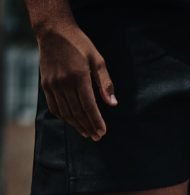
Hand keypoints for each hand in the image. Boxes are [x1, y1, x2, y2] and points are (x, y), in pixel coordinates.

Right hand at [36, 22, 116, 140]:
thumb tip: (113, 103)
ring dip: (76, 125)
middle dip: (88, 126)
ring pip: (65, 112)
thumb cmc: (80, 45)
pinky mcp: (45, 84)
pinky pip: (53, 106)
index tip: (103, 132)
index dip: (96, 121)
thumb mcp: (98, 60)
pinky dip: (63, 116)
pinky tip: (72, 122)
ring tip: (86, 133)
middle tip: (97, 136)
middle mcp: (63, 82)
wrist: (53, 32)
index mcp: (79, 77)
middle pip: (77, 112)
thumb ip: (105, 83)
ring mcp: (52, 84)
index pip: (89, 106)